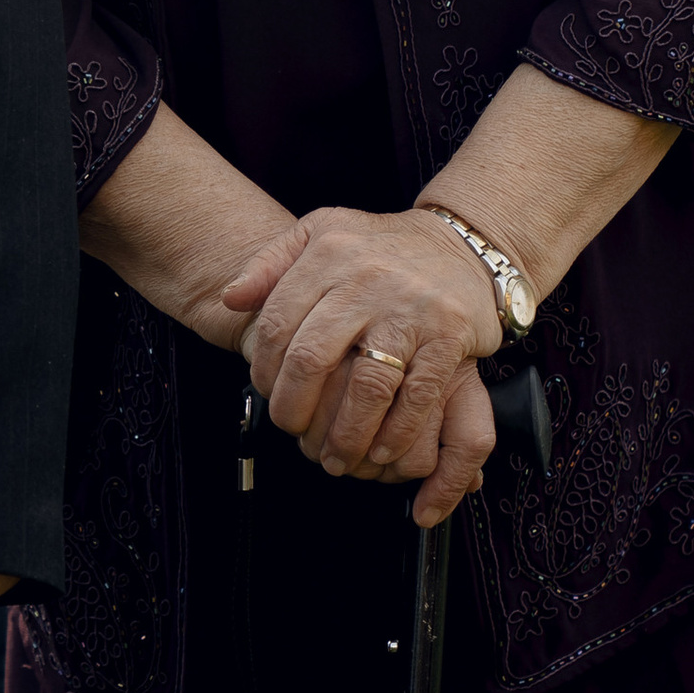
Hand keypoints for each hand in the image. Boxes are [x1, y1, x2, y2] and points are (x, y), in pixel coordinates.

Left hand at [221, 205, 498, 529]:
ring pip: (366, 385)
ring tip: (334, 458)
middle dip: (295, 408)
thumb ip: (270, 263)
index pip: (277, 322)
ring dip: (346, 434)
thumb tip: (230, 298)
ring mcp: (411, 308)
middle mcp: (367, 278)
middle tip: (293, 433)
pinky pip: (417, 394)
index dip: (265, 369)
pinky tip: (380, 451)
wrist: (463, 243)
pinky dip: (396, 431)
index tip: (267, 394)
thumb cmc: (381, 249)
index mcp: (328, 253)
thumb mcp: (320, 234)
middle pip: (313, 358)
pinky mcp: (449, 333)